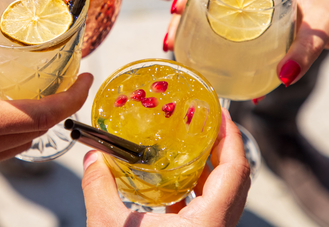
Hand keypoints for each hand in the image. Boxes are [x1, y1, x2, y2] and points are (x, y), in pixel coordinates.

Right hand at [0, 30, 93, 193]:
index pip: (42, 115)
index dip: (71, 97)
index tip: (87, 78)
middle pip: (38, 130)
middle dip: (60, 105)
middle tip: (68, 79)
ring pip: (20, 143)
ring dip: (37, 120)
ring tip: (41, 90)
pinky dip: (13, 130)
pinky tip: (5, 108)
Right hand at [81, 109, 250, 226]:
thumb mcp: (109, 225)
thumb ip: (100, 187)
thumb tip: (92, 158)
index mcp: (209, 223)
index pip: (236, 170)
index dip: (232, 138)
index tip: (221, 114)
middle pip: (236, 181)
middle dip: (222, 150)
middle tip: (205, 125)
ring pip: (224, 200)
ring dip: (210, 173)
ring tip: (189, 151)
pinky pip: (209, 215)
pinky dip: (197, 196)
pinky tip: (173, 190)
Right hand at [164, 0, 328, 84]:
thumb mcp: (325, 23)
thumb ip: (304, 50)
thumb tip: (281, 78)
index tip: (177, 8)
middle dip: (186, 16)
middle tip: (172, 41)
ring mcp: (264, 2)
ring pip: (222, 14)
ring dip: (201, 33)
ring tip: (183, 55)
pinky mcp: (271, 22)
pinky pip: (241, 32)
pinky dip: (228, 47)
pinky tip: (220, 70)